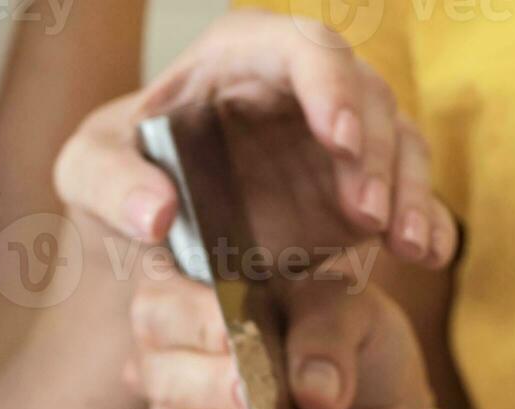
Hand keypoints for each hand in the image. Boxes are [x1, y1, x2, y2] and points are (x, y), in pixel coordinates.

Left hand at [54, 10, 456, 265]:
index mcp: (241, 58)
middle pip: (367, 96)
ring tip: (404, 246)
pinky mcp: (363, 194)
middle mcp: (304, 92)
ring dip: (409, 191)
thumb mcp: (87, 173)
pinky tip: (427, 253)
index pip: (304, 48)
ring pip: (400, 143)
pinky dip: (426, 223)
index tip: (338, 139)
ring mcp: (341, 144)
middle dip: (376, 154)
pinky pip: (410, 197)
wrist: (152, 232)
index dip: (330, 85)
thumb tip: (155, 214)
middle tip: (367, 217)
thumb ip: (107, 182)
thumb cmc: (123, 178)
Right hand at [125, 273, 431, 408]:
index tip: (232, 336)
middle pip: (160, 379)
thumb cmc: (350, 339)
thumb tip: (314, 393)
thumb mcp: (350, 310)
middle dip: (212, 387)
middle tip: (253, 394)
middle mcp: (170, 368)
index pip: (158, 310)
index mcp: (189, 303)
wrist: (380, 404)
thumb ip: (327, 333)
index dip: (192, 325)